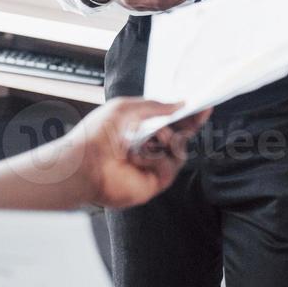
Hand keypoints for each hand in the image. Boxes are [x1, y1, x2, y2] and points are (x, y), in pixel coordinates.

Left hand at [63, 97, 210, 208]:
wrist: (84, 163)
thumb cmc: (97, 134)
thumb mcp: (126, 108)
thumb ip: (155, 106)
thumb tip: (179, 104)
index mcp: (141, 129)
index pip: (170, 121)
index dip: (187, 115)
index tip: (203, 107)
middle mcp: (149, 148)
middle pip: (180, 136)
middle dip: (187, 125)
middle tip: (194, 115)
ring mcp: (152, 165)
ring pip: (179, 150)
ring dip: (167, 140)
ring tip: (152, 138)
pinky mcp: (153, 182)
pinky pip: (170, 166)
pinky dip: (156, 159)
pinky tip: (138, 157)